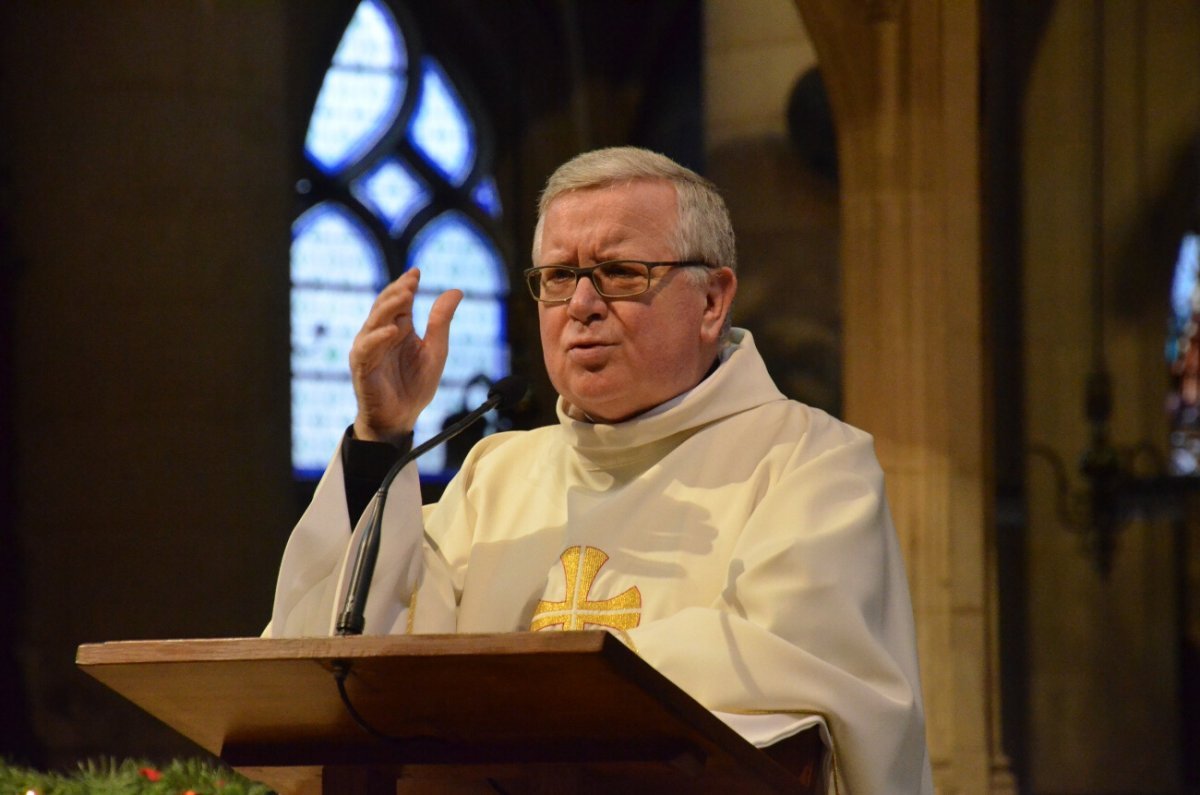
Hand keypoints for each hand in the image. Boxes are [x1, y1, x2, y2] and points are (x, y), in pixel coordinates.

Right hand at [349, 269, 462, 444]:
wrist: (401, 418)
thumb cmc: (416, 385)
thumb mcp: (436, 350)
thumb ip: (441, 321)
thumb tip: (456, 291)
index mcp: (398, 328)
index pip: (399, 300)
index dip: (406, 285)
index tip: (417, 272)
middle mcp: (380, 334)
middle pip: (384, 305)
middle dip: (397, 291)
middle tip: (412, 280)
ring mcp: (369, 349)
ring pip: (373, 321)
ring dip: (388, 307)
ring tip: (406, 295)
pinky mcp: (361, 366)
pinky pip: (366, 348)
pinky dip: (378, 338)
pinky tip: (393, 331)